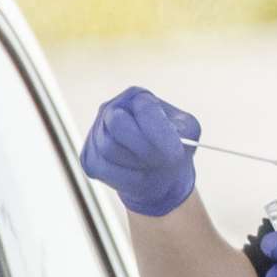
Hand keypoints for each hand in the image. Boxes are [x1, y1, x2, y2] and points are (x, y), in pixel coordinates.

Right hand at [80, 86, 200, 216]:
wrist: (159, 174)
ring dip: (137, 165)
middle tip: (164, 162)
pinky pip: (104, 170)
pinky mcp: (89, 158)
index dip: (160, 134)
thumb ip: (181, 133)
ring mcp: (97, 132)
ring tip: (153, 168)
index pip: (145, 109)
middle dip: (144, 148)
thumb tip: (170, 146)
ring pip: (110, 149)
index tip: (176, 154)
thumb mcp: (187, 134)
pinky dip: (127, 179)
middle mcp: (112, 108)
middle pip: (118, 124)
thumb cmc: (173, 147)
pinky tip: (139, 177)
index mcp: (139, 97)